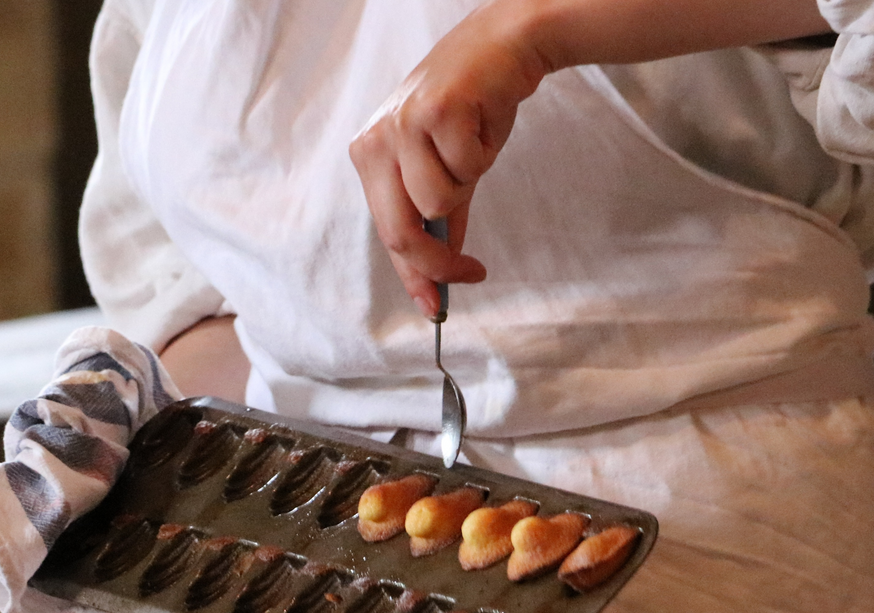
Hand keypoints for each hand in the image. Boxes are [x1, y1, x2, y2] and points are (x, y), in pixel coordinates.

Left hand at [349, 4, 547, 317]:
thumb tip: (440, 275)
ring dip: (468, 183)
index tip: (435, 306)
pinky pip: (467, 169)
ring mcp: (402, 124)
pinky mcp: (436, 111)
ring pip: (438, 201)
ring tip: (472, 147)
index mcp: (370, 156)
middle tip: (471, 272)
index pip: (387, 230)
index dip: (413, 275)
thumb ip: (441, 219)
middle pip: (400, 230)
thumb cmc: (473, 108)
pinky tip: (481, 124)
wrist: (503, 47)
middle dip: (438, 262)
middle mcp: (376, 140)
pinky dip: (483, 154)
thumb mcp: (447, 167)